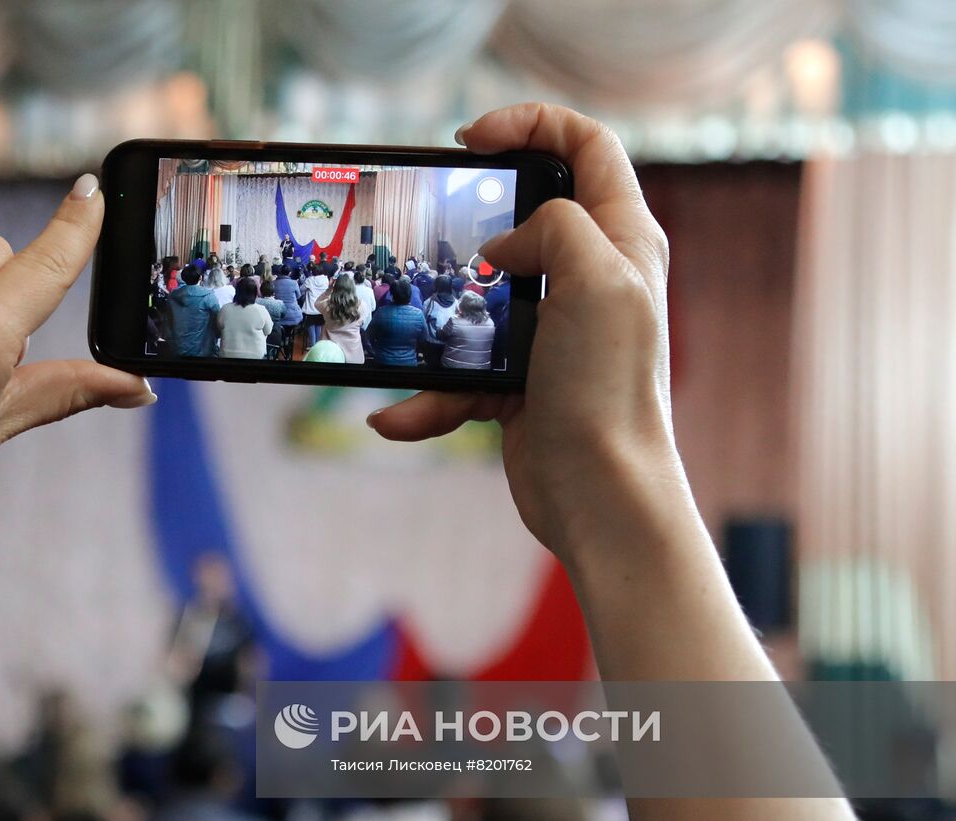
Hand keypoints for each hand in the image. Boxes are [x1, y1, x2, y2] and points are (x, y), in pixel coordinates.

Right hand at [367, 104, 677, 556]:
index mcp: (622, 241)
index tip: (471, 138)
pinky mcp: (520, 382)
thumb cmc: (609, 387)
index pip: (586, 149)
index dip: (531, 125)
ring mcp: (552, 333)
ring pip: (478, 299)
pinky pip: (459, 374)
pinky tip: (397, 415)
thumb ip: (554, 228)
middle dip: (473, 219)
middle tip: (433, 220)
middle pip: (526, 218)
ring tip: (402, 335)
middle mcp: (591, 279)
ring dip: (435, 321)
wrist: (599, 495)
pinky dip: (426, 396)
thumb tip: (506, 245)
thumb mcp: (596, 278)